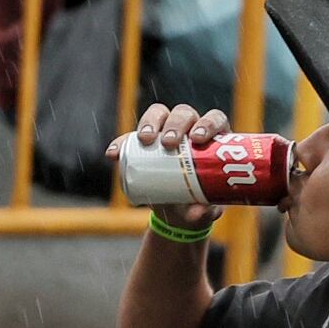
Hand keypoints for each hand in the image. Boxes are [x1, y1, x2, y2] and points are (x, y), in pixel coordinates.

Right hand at [110, 101, 232, 224]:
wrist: (178, 213)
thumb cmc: (199, 204)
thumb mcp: (205, 209)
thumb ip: (205, 211)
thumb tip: (198, 212)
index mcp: (213, 139)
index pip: (214, 120)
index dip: (207, 124)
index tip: (197, 138)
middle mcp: (190, 129)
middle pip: (184, 114)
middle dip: (176, 124)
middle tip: (168, 142)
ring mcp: (165, 133)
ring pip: (158, 114)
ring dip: (150, 122)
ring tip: (144, 139)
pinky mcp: (144, 143)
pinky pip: (130, 138)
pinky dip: (121, 144)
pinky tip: (114, 154)